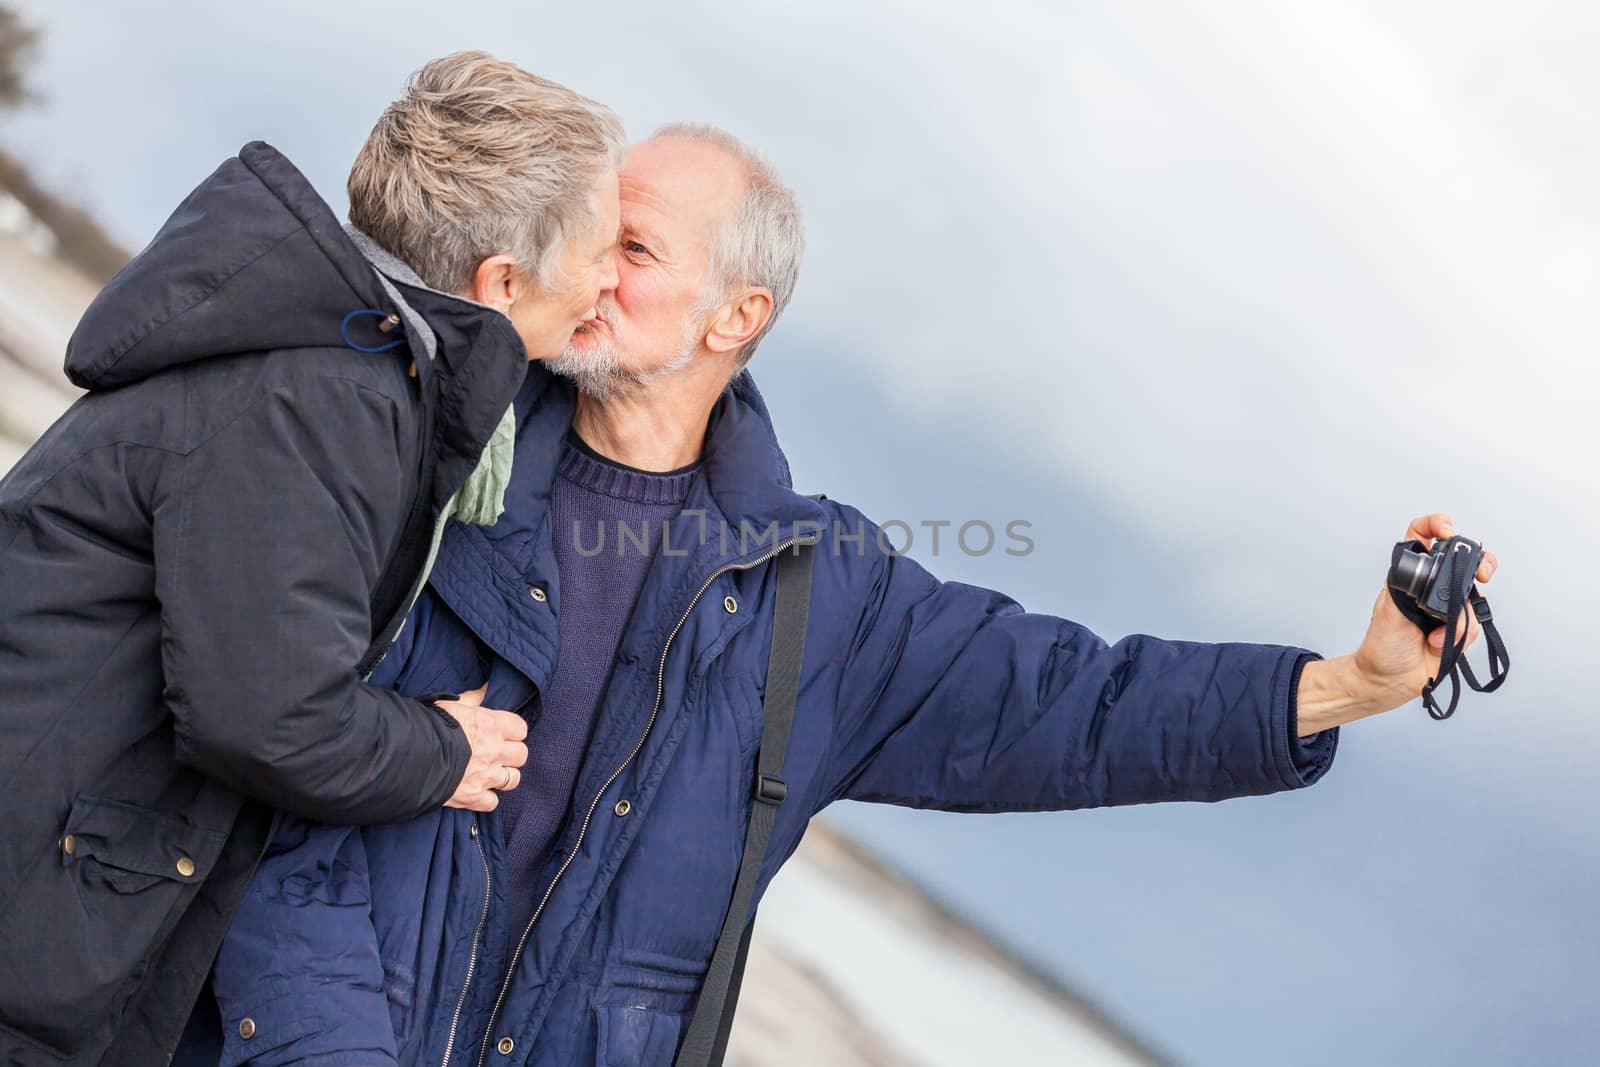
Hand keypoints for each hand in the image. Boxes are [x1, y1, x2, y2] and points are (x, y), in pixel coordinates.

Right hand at [436, 685, 528, 811]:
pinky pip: (492, 803)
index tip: (504, 733)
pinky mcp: (472, 797)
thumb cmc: (427, 725)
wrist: (407, 754)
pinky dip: (486, 799)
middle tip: (497, 753)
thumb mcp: (450, 705)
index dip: (513, 731)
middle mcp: (493, 751)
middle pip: (521, 755)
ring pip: (513, 780)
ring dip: (504, 777)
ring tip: (490, 773)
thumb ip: (472, 698)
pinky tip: (478, 792)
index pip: (521, 728)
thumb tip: (486, 688)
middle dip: (511, 754)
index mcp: (491, 725)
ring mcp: (485, 776)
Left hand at [1349, 512, 1498, 709]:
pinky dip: (1458, 637)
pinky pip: (1473, 626)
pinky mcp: (1459, 630)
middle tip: (1482, 574)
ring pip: (1472, 598)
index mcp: (1409, 576)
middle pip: (1463, 562)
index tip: (1446, 530)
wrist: (1388, 680)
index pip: (1422, 537)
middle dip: (1478, 564)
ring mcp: (1448, 608)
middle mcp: (1431, 588)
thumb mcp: (1388, 610)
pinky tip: (1438, 645)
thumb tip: (1432, 579)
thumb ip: (1410, 589)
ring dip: (1458, 618)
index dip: (1435, 525)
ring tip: (1435, 635)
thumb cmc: (1382, 645)